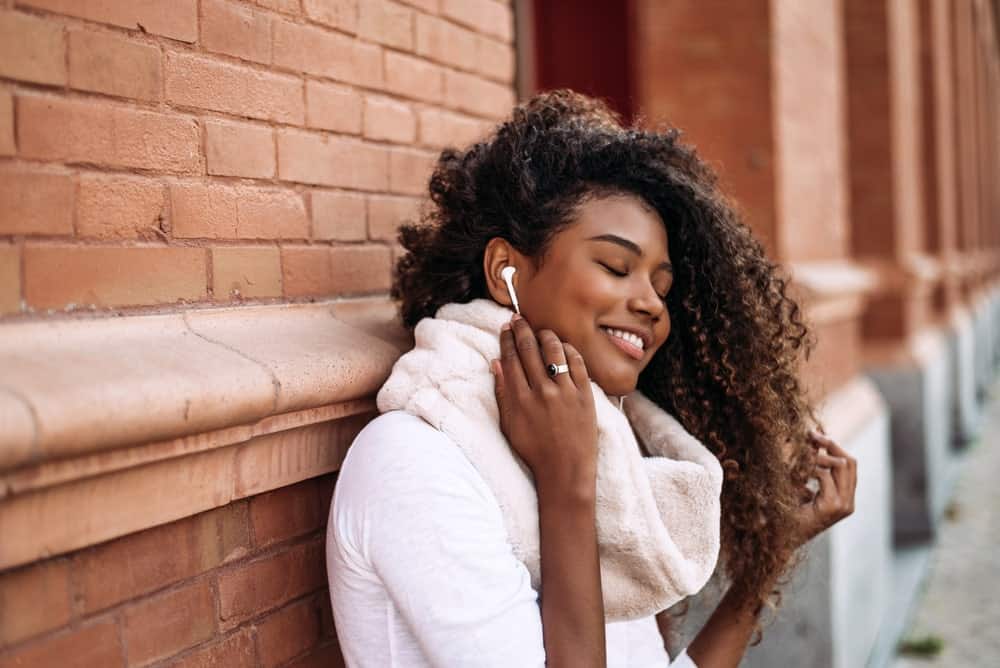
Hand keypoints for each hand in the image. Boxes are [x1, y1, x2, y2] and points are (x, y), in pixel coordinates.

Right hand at [490, 314, 597, 495]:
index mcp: (520, 399)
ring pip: (553, 350)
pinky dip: (568, 350)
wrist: (565, 471)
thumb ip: (503, 394)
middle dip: (522, 329)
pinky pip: (577, 362)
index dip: (506, 339)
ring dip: (545, 335)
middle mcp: (541, 392)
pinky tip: (563, 346)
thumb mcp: (510, 425)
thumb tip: (496, 364)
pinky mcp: (585, 395)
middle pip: (529, 349)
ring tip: (541, 331)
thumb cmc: (534, 451)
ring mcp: (565, 392)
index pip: (510, 358)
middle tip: (518, 319)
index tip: (505, 328)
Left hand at [791, 430, 856, 546]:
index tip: (816, 434)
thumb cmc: (788, 514)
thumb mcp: (803, 489)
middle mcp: (848, 502)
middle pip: (850, 462)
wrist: (781, 539)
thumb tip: (812, 445)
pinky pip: (824, 476)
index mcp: (845, 498)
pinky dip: (811, 468)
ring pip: (841, 466)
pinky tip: (797, 470)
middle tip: (811, 435)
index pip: (850, 465)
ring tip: (803, 450)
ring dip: (820, 455)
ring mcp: (843, 506)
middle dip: (831, 445)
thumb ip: (813, 472)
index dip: (835, 447)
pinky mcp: (832, 507)